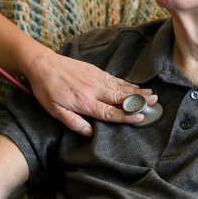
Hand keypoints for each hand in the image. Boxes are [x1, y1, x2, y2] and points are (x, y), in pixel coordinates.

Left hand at [25, 51, 157, 135]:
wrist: (42, 64)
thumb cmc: (46, 89)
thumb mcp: (55, 111)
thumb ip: (73, 123)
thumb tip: (90, 133)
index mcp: (84, 102)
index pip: (110, 112)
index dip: (126, 116)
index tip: (140, 118)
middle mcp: (93, 89)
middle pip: (120, 97)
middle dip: (139, 101)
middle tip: (155, 103)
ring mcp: (95, 78)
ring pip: (120, 86)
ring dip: (137, 91)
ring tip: (151, 94)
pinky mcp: (94, 70)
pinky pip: (114, 78)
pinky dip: (126, 83)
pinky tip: (134, 86)